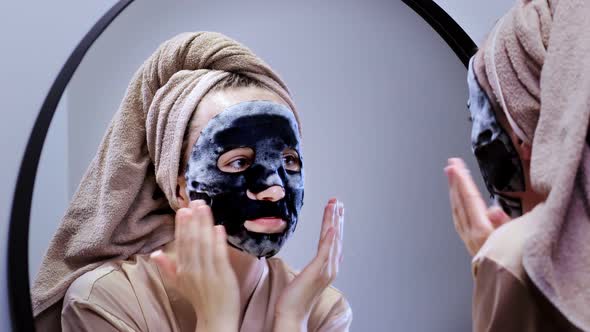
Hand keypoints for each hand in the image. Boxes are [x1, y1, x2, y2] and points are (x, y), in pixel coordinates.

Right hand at [151, 200, 239, 331]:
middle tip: (194, 202)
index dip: (182, 227)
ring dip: (204, 224)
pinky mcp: (223, 275)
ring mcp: (208, 273)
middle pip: (192, 241)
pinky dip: (218, 240)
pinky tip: (218, 227)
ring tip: (205, 208)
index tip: (183, 210)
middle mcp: (193, 270)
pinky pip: (219, 255)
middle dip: (193, 220)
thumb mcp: (179, 283)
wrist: (215, 319)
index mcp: (182, 271)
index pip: (181, 245)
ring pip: (204, 244)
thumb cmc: (199, 299)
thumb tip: (154, 253)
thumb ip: (167, 267)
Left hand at [273, 198, 343, 330]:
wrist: (291, 315)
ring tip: (334, 205)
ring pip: (332, 240)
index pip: (334, 240)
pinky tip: (331, 227)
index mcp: (328, 267)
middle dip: (337, 218)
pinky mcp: (317, 271)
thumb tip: (314, 261)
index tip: (335, 209)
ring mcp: (326, 269)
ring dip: (333, 221)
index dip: (336, 223)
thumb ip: (312, 267)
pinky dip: (330, 238)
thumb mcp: (304, 277)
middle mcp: (331, 267)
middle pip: (336, 237)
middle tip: (337, 201)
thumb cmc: (294, 299)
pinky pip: (325, 251)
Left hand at [444, 158, 510, 255]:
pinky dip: (458, 208)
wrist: (509, 290)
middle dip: (455, 183)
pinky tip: (458, 203)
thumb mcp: (519, 240)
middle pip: (460, 204)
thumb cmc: (517, 264)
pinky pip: (460, 222)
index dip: (462, 182)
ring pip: (457, 213)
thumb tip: (494, 209)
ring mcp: (469, 241)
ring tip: (452, 179)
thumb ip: (506, 224)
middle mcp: (472, 235)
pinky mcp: (471, 246)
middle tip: (450, 165)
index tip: (456, 166)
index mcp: (483, 231)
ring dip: (454, 194)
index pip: (470, 200)